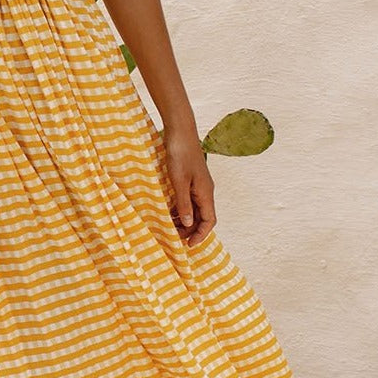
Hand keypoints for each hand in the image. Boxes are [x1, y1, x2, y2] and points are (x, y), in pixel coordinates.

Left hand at [162, 123, 215, 246]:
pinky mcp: (190, 179)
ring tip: (168, 227)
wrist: (180, 132)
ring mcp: (197, 185)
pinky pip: (187, 200)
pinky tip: (167, 211)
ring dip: (184, 220)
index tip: (188, 245)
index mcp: (206, 192)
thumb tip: (187, 223)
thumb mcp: (179, 181)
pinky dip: (179, 209)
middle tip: (174, 238)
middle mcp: (205, 191)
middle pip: (202, 217)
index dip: (201, 234)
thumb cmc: (180, 154)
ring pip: (194, 209)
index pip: (210, 220)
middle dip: (190, 230)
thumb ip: (183, 203)